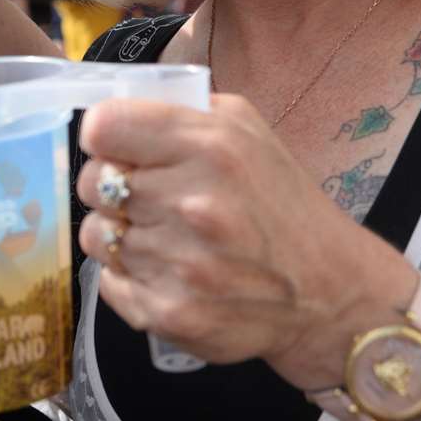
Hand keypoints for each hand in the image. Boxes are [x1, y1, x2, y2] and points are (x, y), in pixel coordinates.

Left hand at [76, 94, 416, 391]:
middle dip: (110, 183)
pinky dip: (128, 275)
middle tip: (143, 193)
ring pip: (96, 234)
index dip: (103, 135)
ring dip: (118, 231)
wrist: (327, 291)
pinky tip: (165, 268)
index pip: (102, 128)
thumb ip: (179, 107)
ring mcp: (179, 264)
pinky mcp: (171, 314)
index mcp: (208, 145)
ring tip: (159, 233)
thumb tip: (113, 111)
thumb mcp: (245, 126)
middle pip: (93, 181)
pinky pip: (109, 280)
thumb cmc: (280, 199)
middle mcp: (190, 203)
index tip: (115, 145)